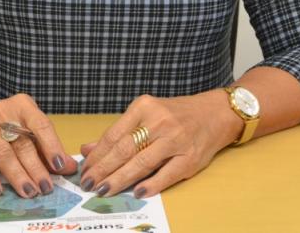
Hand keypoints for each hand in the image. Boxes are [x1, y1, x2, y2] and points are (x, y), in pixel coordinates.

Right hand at [0, 92, 77, 197]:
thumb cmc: (3, 126)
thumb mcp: (26, 129)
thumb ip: (47, 147)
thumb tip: (70, 167)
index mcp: (22, 105)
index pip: (41, 125)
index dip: (52, 146)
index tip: (60, 166)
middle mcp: (2, 112)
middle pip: (23, 144)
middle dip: (36, 168)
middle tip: (46, 188)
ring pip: (3, 154)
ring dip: (17, 176)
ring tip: (29, 192)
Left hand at [78, 91, 239, 197]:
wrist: (214, 114)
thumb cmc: (175, 115)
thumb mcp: (145, 115)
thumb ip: (118, 132)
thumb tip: (87, 149)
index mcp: (144, 107)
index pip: (114, 135)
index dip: (97, 155)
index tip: (85, 170)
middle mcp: (159, 121)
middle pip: (124, 149)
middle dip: (103, 169)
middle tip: (88, 184)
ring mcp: (175, 140)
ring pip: (141, 162)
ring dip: (120, 179)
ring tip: (104, 190)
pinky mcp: (189, 158)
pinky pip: (166, 174)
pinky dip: (151, 185)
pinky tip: (136, 192)